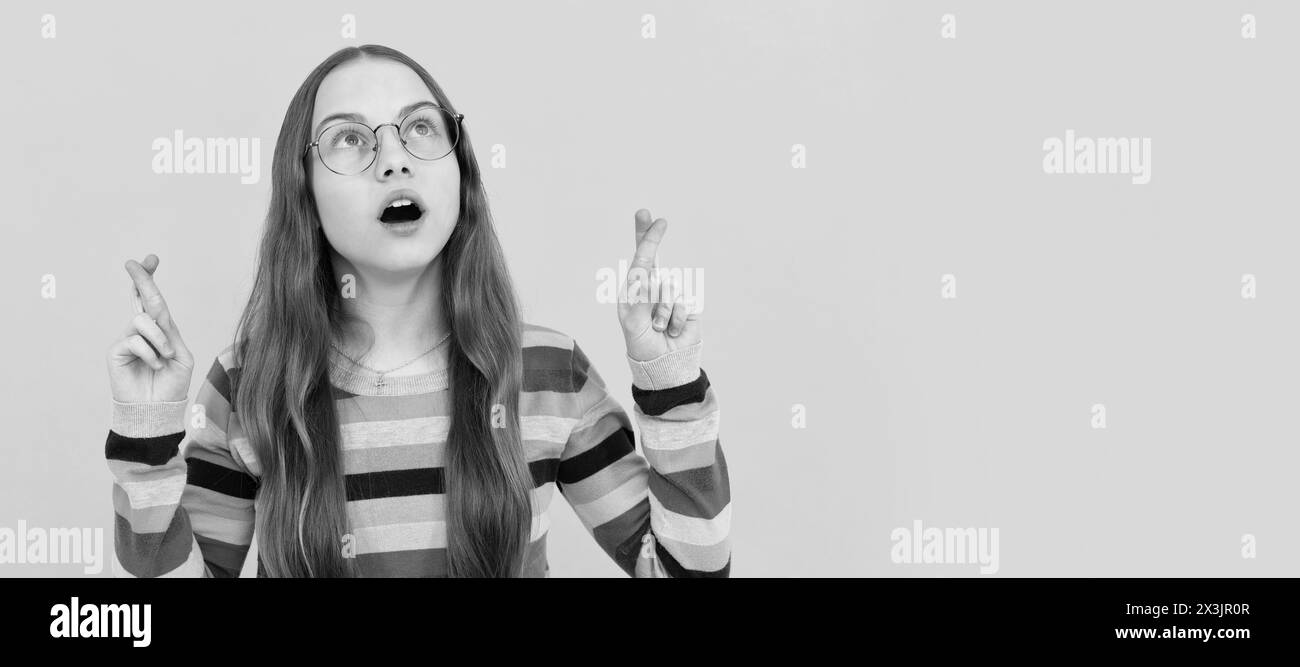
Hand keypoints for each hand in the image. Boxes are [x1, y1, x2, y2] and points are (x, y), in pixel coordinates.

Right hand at [106, 255, 195, 402]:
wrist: (158, 409)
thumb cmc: (171, 384)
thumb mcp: (180, 355)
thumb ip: (170, 333)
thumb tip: (152, 317)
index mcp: (160, 329)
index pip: (154, 300)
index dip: (150, 279)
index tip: (151, 259)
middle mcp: (142, 330)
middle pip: (142, 298)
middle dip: (141, 278)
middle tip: (134, 261)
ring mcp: (127, 338)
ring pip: (143, 321)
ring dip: (160, 339)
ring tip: (165, 358)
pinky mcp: (116, 350)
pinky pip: (136, 340)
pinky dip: (151, 354)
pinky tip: (154, 367)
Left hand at [618, 209, 702, 361]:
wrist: (664, 364)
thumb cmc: (642, 344)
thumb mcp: (633, 325)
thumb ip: (639, 301)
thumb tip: (648, 279)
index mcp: (635, 289)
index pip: (638, 258)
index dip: (645, 236)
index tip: (648, 215)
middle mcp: (652, 286)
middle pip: (655, 257)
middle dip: (652, 237)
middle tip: (657, 218)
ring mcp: (671, 294)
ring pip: (669, 289)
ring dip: (662, 312)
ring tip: (658, 328)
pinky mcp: (687, 305)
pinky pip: (683, 304)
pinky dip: (675, 320)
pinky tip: (672, 331)